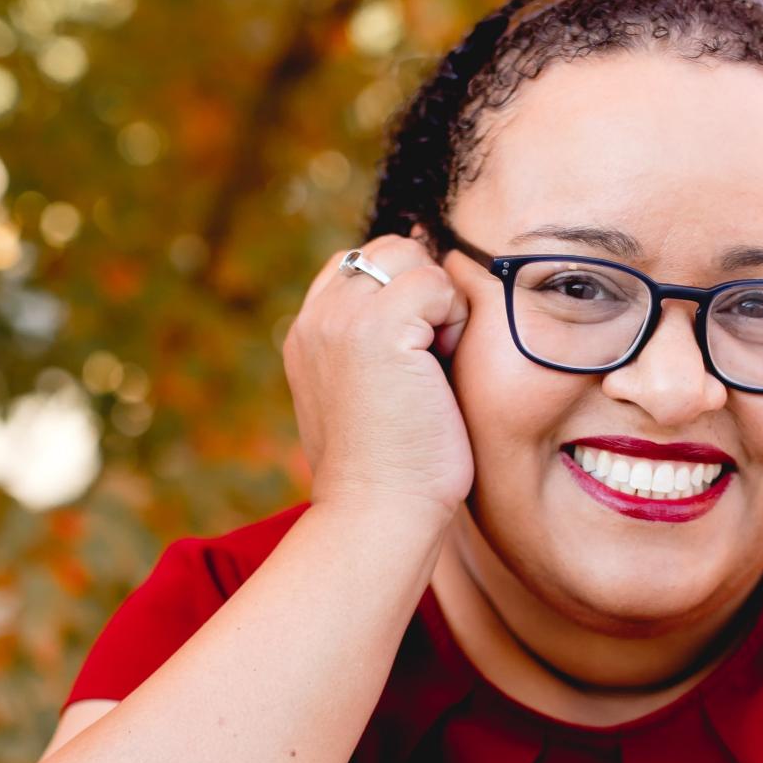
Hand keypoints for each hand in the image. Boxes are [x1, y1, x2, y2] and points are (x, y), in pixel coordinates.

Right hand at [283, 228, 475, 522]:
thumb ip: (379, 345)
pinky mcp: (375, 328)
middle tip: (435, 358)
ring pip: (411, 257)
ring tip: (437, 363)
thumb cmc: (394, 470)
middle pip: (388, 249)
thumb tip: (428, 289)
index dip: (405, 291)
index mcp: (309, 334)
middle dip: (426, 290)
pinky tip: (444, 366)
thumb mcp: (371, 396)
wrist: (379, 514)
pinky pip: (435, 282)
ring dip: (441, 303)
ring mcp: (341, 320)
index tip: (425, 348)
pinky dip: (454, 319)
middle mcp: (317, 319)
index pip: (359, 265)